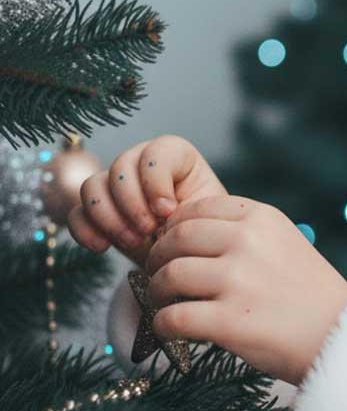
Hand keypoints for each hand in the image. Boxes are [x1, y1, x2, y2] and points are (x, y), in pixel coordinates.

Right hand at [67, 135, 227, 268]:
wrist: (189, 258)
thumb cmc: (203, 232)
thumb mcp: (206, 218)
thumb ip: (189, 208)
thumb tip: (162, 213)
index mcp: (176, 157)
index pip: (156, 152)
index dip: (156, 181)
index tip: (168, 211)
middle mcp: (141, 164)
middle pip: (120, 167)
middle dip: (132, 203)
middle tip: (148, 231)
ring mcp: (115, 186)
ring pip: (92, 186)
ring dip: (109, 217)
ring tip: (133, 242)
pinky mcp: (97, 212)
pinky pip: (76, 213)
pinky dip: (85, 230)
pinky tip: (102, 247)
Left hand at [143, 194, 346, 385]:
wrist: (343, 337)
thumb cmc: (312, 296)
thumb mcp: (287, 244)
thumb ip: (245, 234)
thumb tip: (185, 236)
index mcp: (263, 218)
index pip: (197, 209)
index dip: (175, 228)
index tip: (172, 246)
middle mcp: (248, 242)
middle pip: (176, 239)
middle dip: (158, 258)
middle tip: (157, 275)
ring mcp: (238, 281)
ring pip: (169, 276)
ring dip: (157, 292)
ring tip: (164, 303)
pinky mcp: (229, 321)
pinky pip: (172, 318)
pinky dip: (163, 325)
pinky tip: (170, 330)